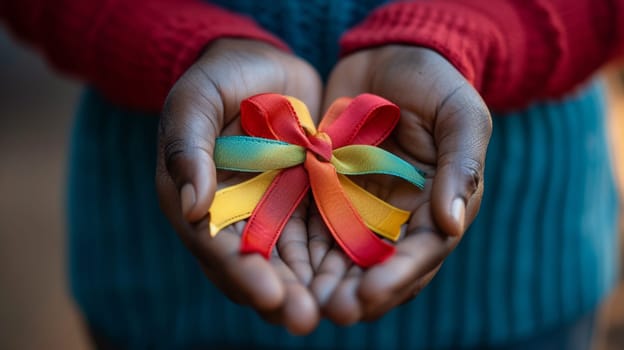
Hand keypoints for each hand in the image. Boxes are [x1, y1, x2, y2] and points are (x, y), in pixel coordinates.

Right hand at [156, 39, 322, 333]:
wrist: (260, 65)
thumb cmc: (219, 78)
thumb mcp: (195, 101)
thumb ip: (187, 147)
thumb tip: (194, 206)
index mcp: (197, 201)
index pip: (215, 246)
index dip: (241, 271)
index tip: (269, 294)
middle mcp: (233, 218)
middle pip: (255, 265)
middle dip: (281, 294)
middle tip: (306, 319)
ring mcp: (270, 212)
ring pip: (289, 261)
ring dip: (311, 287)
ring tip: (339, 310)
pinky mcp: (302, 202)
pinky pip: (318, 236)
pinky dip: (335, 257)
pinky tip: (360, 276)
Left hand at [309, 45, 491, 323]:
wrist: (389, 56)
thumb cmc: (434, 81)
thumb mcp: (460, 114)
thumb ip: (462, 164)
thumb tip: (452, 223)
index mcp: (438, 205)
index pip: (421, 251)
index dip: (397, 276)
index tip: (369, 294)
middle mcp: (399, 216)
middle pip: (379, 265)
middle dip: (356, 292)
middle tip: (330, 310)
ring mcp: (361, 207)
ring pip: (343, 255)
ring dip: (325, 281)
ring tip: (304, 302)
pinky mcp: (328, 191)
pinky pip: (314, 225)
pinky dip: (301, 249)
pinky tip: (281, 266)